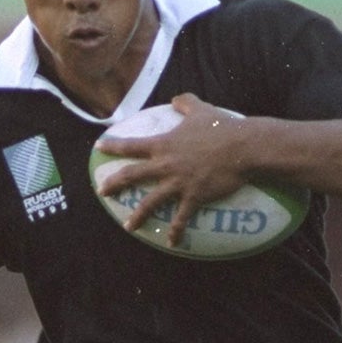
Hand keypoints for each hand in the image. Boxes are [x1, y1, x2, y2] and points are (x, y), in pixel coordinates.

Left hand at [93, 93, 251, 247]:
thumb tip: (176, 99)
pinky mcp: (193, 197)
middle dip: (113, 184)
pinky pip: (181, 218)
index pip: (131, 145)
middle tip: (101, 191)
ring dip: (137, 216)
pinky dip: (176, 232)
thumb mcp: (201, 110)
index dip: (113, 145)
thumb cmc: (222, 127)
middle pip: (131, 175)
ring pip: (150, 203)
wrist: (243, 147)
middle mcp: (165, 165)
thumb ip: (185, 103)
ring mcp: (177, 183)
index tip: (98, 146)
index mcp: (164, 144)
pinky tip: (172, 243)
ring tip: (128, 227)